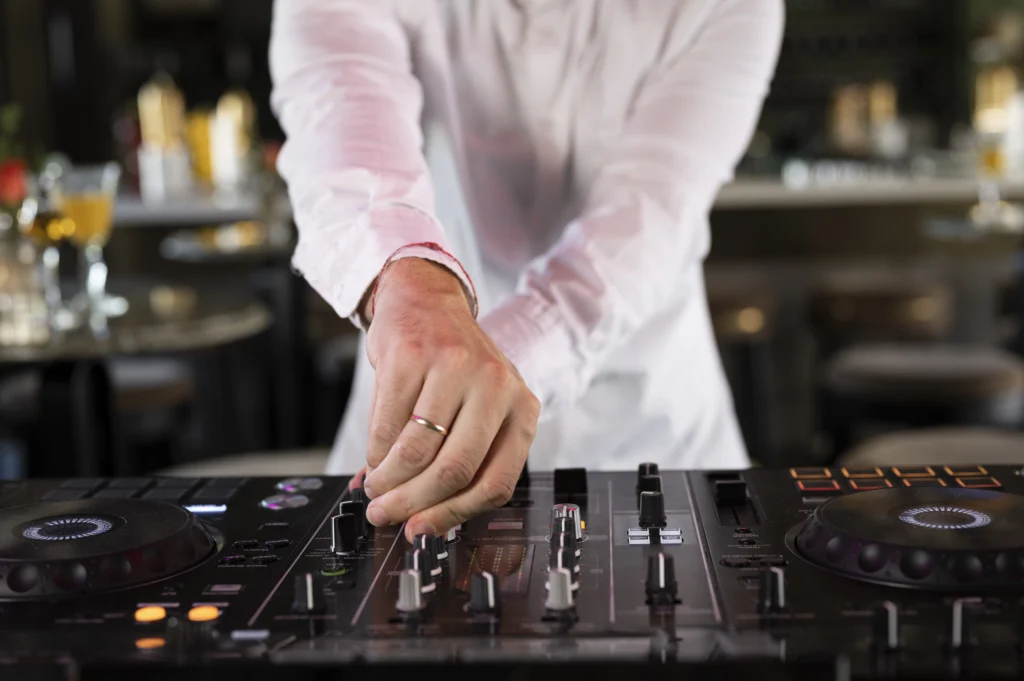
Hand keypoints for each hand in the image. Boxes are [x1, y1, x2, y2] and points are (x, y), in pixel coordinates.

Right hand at [360, 258, 538, 540]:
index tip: (422, 531)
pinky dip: (374, 453)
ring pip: (416, 451)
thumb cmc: (453, 366)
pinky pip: (387, 425)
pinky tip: (372, 460)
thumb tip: (419, 519)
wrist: (425, 301)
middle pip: (453, 471)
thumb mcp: (478, 408)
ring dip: (388, 481)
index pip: (495, 483)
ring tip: (376, 488)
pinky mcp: (413, 356)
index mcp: (521, 408)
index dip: (454, 515)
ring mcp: (454, 367)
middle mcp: (495, 385)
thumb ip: (460, 459)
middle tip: (385, 514)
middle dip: (413, 503)